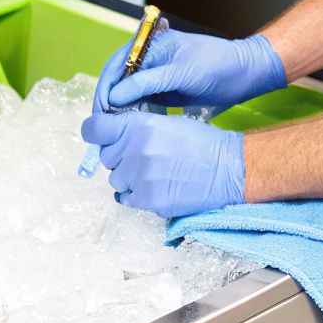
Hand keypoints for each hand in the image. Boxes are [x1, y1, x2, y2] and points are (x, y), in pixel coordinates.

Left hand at [80, 111, 244, 217]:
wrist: (228, 169)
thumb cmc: (201, 142)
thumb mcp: (166, 123)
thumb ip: (135, 127)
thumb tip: (111, 135)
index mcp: (139, 126)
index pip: (94, 129)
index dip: (95, 132)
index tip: (99, 135)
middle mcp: (135, 150)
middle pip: (106, 157)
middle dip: (119, 156)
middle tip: (143, 156)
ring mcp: (139, 177)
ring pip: (115, 179)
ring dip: (128, 177)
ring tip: (154, 172)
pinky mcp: (147, 199)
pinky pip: (125, 198)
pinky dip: (135, 194)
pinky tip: (153, 186)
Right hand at [93, 27, 285, 113]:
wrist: (244, 73)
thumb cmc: (215, 64)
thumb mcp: (180, 72)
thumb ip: (147, 83)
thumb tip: (114, 97)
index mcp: (149, 46)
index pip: (116, 66)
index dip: (106, 88)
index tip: (102, 111)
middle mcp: (149, 60)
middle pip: (118, 81)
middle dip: (110, 103)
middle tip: (105, 127)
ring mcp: (156, 76)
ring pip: (129, 95)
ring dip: (122, 112)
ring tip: (117, 132)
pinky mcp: (165, 91)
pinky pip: (143, 104)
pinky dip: (137, 116)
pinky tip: (135, 129)